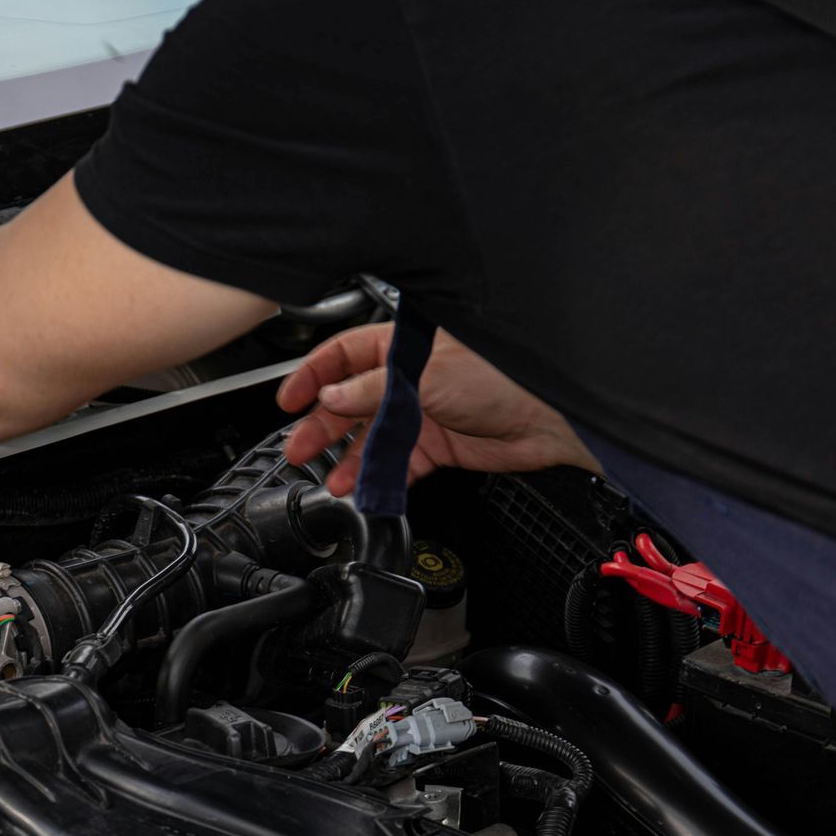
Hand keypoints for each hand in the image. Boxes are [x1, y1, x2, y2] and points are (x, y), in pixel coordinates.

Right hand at [277, 323, 599, 496]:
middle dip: (322, 426)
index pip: (343, 356)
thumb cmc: (503, 379)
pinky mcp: (434, 445)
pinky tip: (362, 488)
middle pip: (350, 402)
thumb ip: (374, 391)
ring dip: (347, 459)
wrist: (546, 423)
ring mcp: (419, 413)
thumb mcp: (428, 378)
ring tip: (328, 478)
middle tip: (298, 448)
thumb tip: (331, 397)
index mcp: (403, 347)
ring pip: (370, 437)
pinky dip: (377, 478)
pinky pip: (395, 463)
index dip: (313, 376)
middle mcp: (408, 379)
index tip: (289, 399)